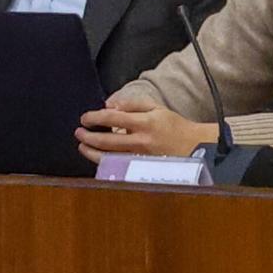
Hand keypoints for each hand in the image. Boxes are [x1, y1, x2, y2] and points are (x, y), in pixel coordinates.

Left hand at [75, 98, 217, 163]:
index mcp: (145, 122)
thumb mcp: (157, 108)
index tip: (85, 118)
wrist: (193, 146)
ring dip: (90, 151)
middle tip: (79, 132)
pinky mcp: (139, 168)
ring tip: (82, 146)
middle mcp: (140, 141)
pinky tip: (97, 157)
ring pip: (108, 157)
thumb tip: (110, 106)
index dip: (95, 118)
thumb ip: (133, 104)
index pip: (112, 119)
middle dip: (88, 137)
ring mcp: (139, 157)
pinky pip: (115, 166)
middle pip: (106, 141)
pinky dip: (103, 162)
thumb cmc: (174, 125)